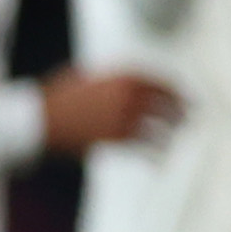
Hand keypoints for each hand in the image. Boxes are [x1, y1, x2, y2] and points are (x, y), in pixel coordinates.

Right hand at [37, 69, 184, 151]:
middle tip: (190, 114)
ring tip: (178, 133)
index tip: (183, 94)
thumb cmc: (60, 97)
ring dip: (173, 130)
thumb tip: (130, 83)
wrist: (40, 118)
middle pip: (167, 101)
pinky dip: (156, 152)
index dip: (175, 89)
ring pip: (162, 125)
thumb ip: (113, 78)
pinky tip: (161, 156)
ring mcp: (125, 116)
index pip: (160, 80)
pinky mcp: (118, 138)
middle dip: (181, 108)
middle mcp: (129, 94)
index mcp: (122, 75)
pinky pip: (147, 146)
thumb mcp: (88, 76)